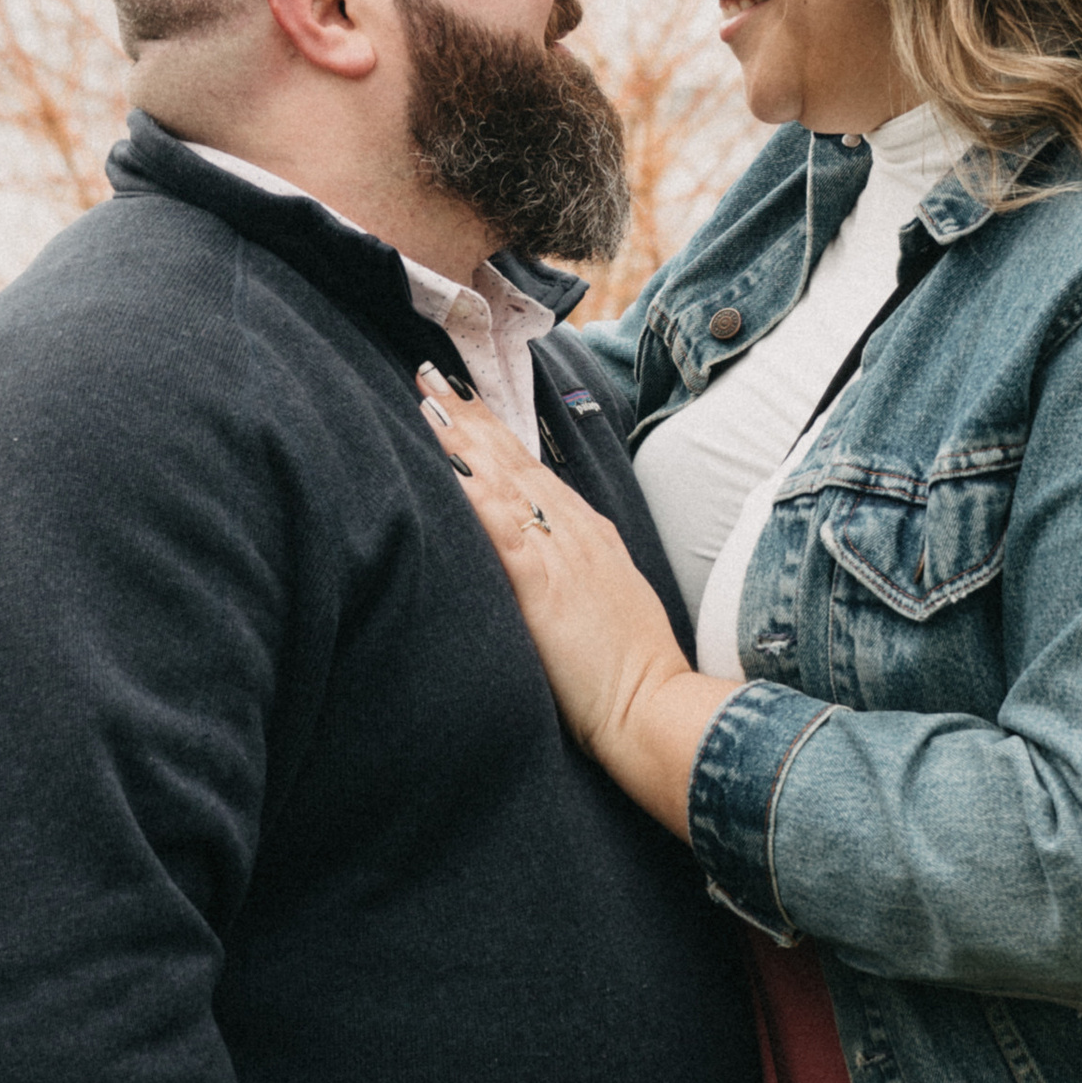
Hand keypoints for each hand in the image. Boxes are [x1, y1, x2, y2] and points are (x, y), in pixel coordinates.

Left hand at [414, 371, 736, 834]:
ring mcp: (561, 554)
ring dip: (463, 439)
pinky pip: (501, 529)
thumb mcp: (607, 607)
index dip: (496, 432)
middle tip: (429, 374)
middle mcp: (575, 533)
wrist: (655, 708)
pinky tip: (445, 467)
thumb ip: (576, 578)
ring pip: (505, 481)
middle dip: (471, 417)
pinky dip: (473, 494)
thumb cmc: (631, 673)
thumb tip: (545, 568)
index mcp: (590, 537)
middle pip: (514, 460)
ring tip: (425, 399)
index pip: (534, 470)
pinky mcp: (544, 586)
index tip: (464, 400)